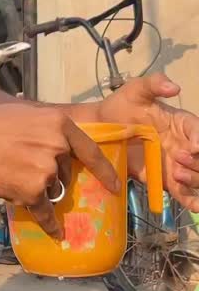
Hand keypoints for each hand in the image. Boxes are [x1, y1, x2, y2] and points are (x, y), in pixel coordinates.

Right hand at [0, 102, 119, 238]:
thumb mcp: (26, 114)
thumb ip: (47, 129)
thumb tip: (59, 143)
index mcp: (60, 125)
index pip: (90, 151)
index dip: (104, 172)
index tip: (114, 187)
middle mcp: (57, 147)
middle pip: (65, 172)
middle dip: (51, 175)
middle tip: (24, 167)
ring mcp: (46, 171)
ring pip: (53, 190)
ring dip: (39, 190)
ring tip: (13, 177)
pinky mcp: (32, 191)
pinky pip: (45, 212)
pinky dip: (49, 224)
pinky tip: (55, 233)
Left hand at [98, 74, 198, 213]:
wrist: (100, 130)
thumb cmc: (120, 106)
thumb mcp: (135, 90)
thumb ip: (154, 84)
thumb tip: (174, 87)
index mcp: (180, 122)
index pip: (196, 129)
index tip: (194, 145)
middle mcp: (183, 144)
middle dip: (197, 161)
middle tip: (179, 158)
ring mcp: (176, 164)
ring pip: (197, 176)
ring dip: (194, 178)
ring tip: (177, 175)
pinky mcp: (165, 181)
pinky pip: (184, 194)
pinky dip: (192, 201)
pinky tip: (194, 206)